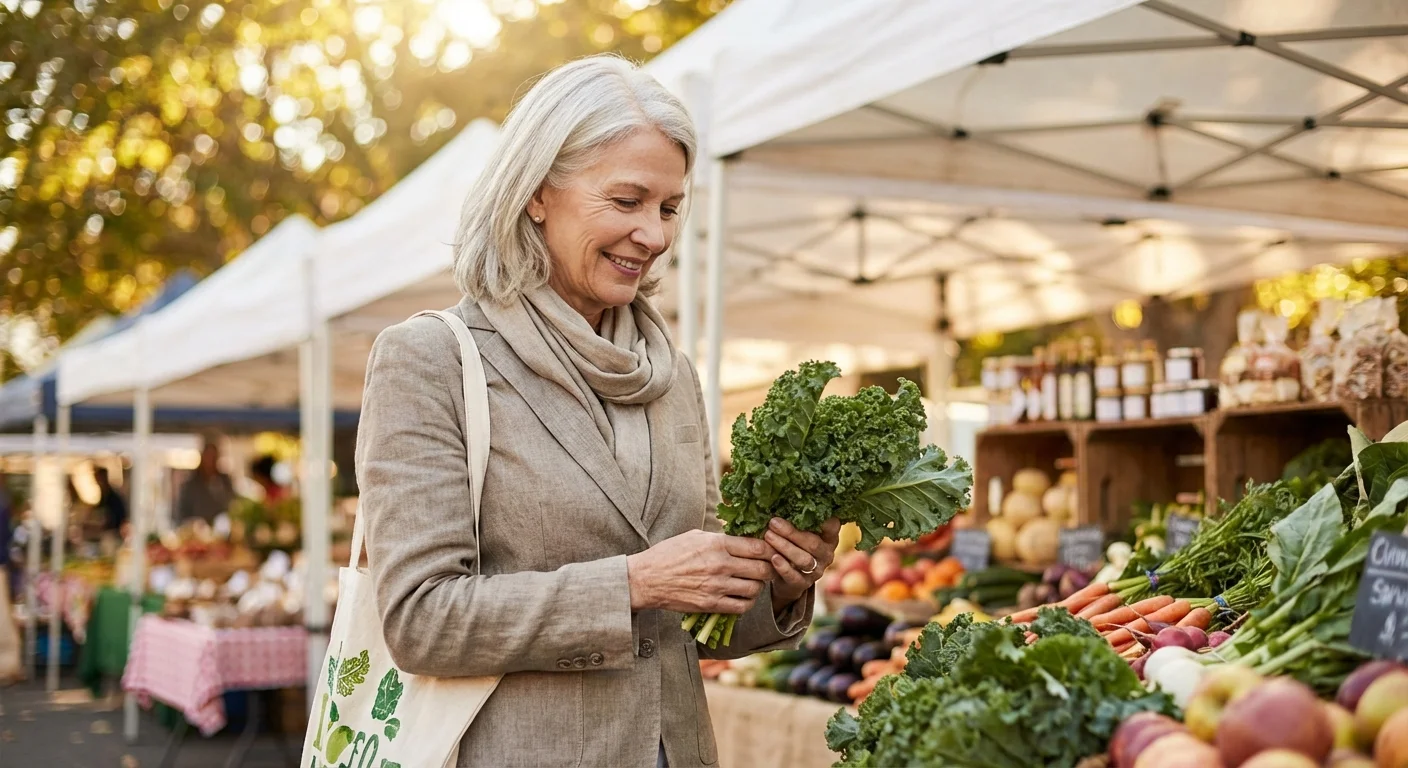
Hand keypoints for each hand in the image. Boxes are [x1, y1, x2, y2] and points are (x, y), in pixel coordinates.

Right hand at [626, 529, 774, 614]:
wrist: (646, 579)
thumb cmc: (669, 554)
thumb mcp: (695, 536)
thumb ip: (720, 537)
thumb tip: (741, 537)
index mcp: (717, 544)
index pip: (757, 547)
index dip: (769, 550)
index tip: (770, 551)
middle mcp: (720, 565)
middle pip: (762, 569)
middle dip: (768, 569)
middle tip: (766, 568)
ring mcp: (716, 586)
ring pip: (755, 589)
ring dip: (758, 586)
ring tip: (753, 582)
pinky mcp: (711, 604)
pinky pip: (741, 606)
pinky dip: (747, 602)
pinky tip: (743, 596)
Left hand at [764, 517, 840, 605]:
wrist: (787, 579)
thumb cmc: (794, 546)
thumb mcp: (799, 533)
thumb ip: (797, 520)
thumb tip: (780, 498)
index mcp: (829, 538)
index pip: (832, 527)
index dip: (824, 519)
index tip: (809, 509)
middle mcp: (826, 555)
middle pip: (813, 544)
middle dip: (792, 532)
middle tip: (773, 522)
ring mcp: (816, 571)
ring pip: (803, 559)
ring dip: (784, 547)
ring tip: (768, 536)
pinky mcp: (802, 584)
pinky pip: (794, 576)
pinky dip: (783, 567)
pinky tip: (773, 558)